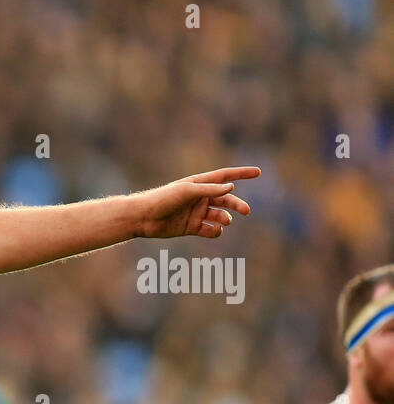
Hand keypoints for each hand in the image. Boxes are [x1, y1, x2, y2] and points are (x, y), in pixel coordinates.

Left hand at [134, 166, 258, 238]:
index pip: (225, 177)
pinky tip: (214, 230)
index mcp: (200, 184)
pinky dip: (215, 231)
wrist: (144, 218)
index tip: (258, 172)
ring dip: (225, 218)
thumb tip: (231, 187)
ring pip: (220, 215)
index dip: (242, 174)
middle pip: (226, 199)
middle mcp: (200, 198)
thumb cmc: (163, 199)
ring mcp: (197, 213)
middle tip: (246, 210)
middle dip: (237, 204)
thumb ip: (209, 189)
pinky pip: (210, 230)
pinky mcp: (192, 227)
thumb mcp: (187, 192)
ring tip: (224, 220)